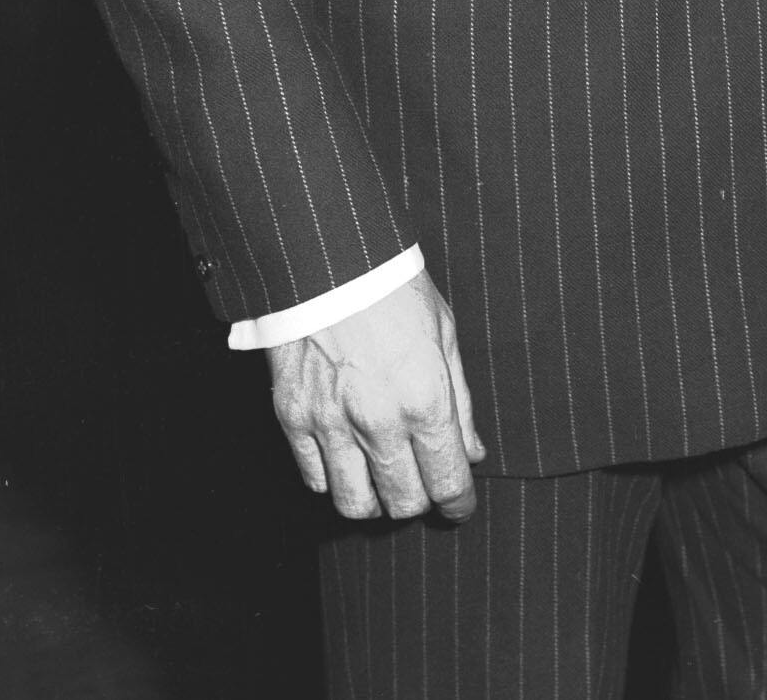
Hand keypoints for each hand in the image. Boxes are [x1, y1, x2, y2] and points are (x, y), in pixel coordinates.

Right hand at [268, 270, 485, 522]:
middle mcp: (378, 420)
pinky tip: (348, 462)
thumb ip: (460, 403)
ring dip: (375, 502)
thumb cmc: (394, 291)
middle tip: (424, 486)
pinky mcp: (294, 419)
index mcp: (425, 398)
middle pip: (403, 503)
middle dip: (421, 502)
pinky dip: (335, 482)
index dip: (458, 503)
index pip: (447, 481)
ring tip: (385, 481)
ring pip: (355, 505)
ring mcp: (331, 424)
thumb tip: (471, 452)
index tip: (460, 505)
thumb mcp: (444, 336)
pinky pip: (315, 481)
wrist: (330, 262)